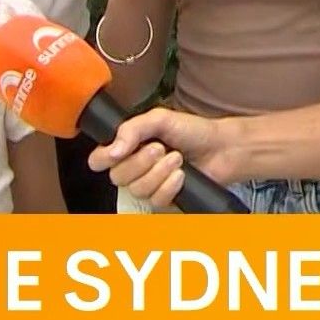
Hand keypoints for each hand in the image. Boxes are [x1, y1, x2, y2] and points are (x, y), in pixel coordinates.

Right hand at [86, 107, 228, 208]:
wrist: (221, 148)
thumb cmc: (192, 131)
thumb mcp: (160, 119)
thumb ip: (132, 129)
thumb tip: (112, 149)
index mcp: (128, 147)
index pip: (98, 160)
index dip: (103, 159)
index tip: (119, 152)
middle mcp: (134, 168)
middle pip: (117, 177)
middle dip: (141, 162)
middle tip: (160, 148)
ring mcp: (149, 185)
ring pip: (137, 190)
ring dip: (159, 172)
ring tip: (177, 159)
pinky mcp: (164, 200)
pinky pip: (156, 201)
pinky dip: (170, 186)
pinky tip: (182, 175)